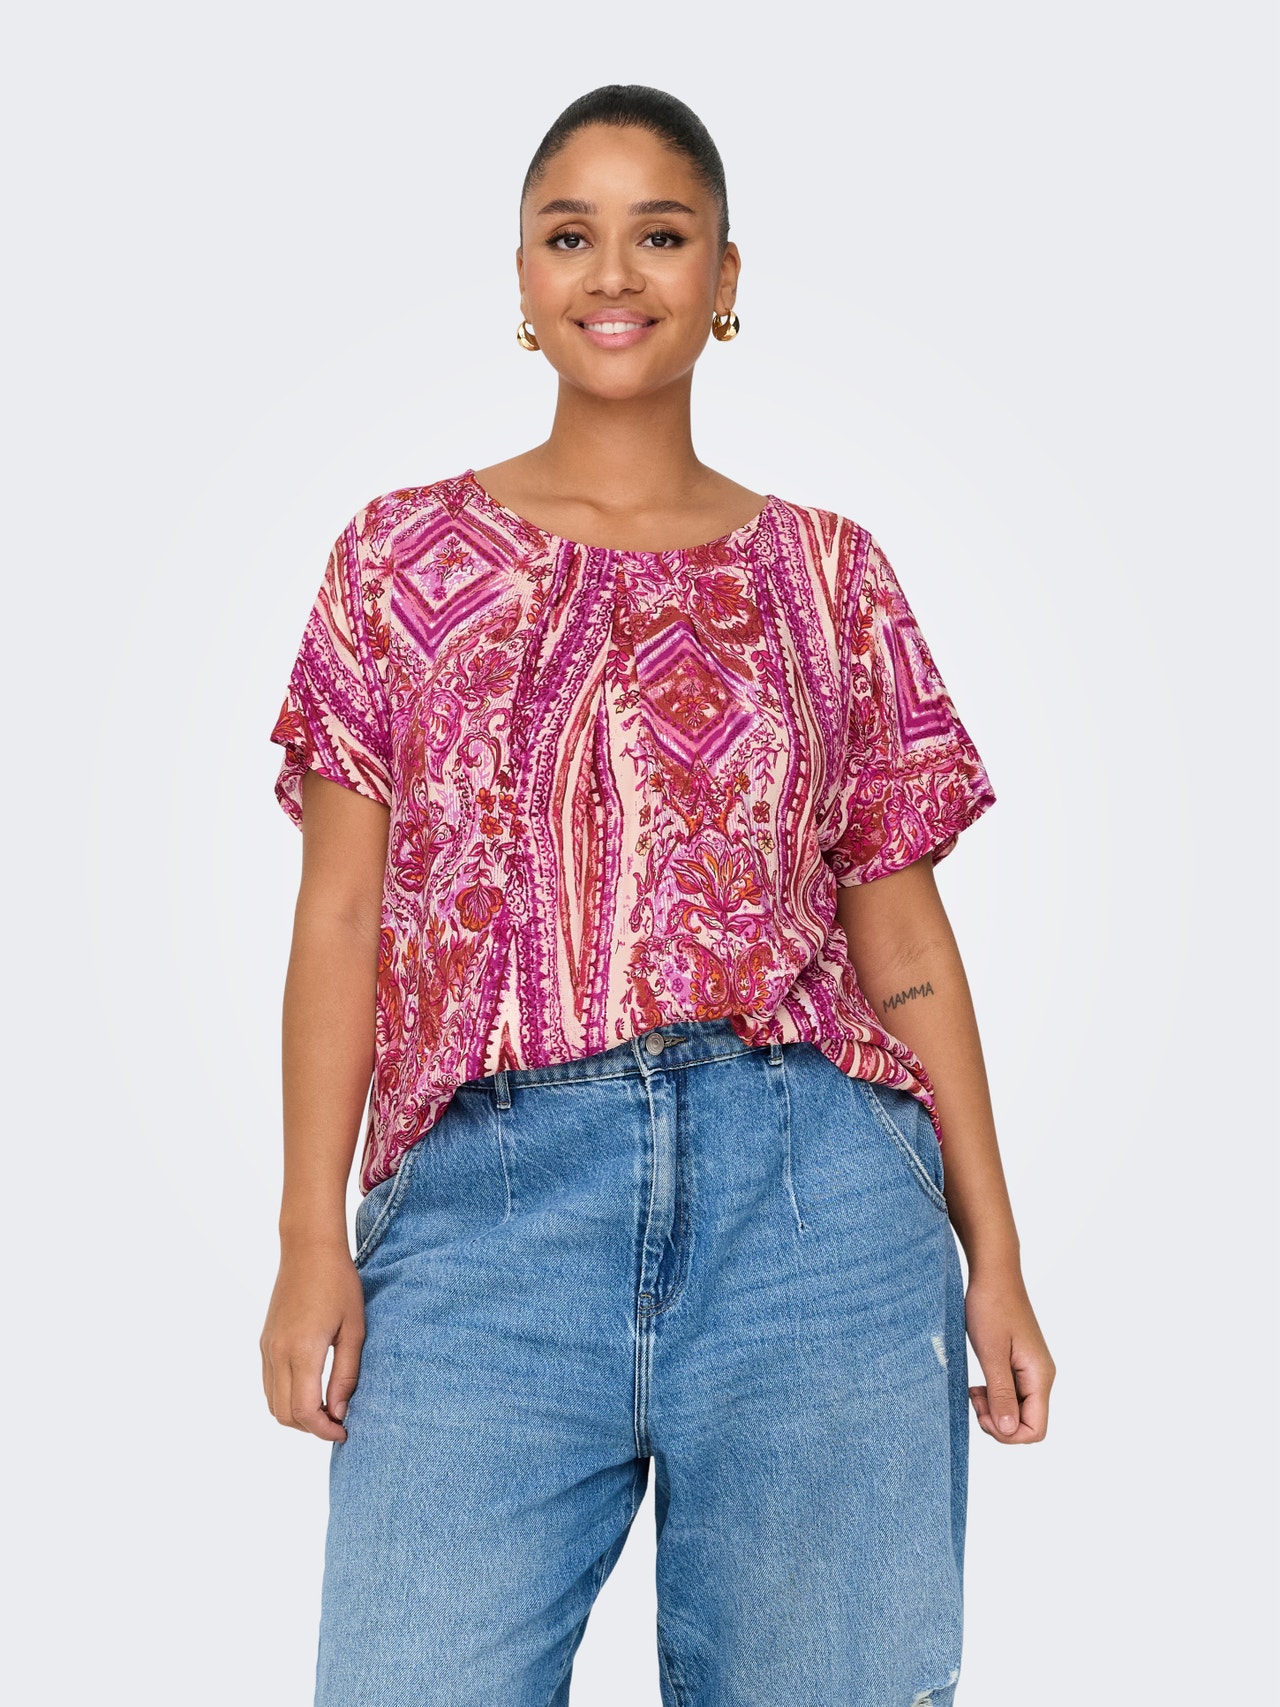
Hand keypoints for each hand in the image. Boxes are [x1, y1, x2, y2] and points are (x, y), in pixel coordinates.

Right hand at [260, 1243, 365, 1442]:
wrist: (308, 1248)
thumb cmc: (339, 1284)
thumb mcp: (354, 1329)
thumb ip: (346, 1374)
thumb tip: (338, 1413)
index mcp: (301, 1350)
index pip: (303, 1411)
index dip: (323, 1430)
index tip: (345, 1431)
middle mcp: (277, 1353)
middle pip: (284, 1414)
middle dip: (310, 1428)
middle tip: (338, 1422)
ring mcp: (267, 1347)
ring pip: (272, 1403)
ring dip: (296, 1416)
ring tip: (327, 1409)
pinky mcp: (264, 1342)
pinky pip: (269, 1384)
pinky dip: (286, 1399)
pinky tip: (311, 1390)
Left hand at [965, 1270, 1054, 1444]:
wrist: (993, 1273)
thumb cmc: (991, 1306)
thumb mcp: (991, 1353)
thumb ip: (1002, 1394)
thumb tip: (1009, 1431)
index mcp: (1040, 1376)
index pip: (1036, 1430)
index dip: (1008, 1434)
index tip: (981, 1412)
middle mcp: (1041, 1376)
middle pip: (1028, 1423)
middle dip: (999, 1423)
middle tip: (974, 1399)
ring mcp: (1031, 1369)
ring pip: (1018, 1410)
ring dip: (995, 1409)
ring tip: (974, 1391)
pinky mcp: (1020, 1362)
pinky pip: (1012, 1393)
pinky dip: (995, 1395)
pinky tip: (979, 1384)